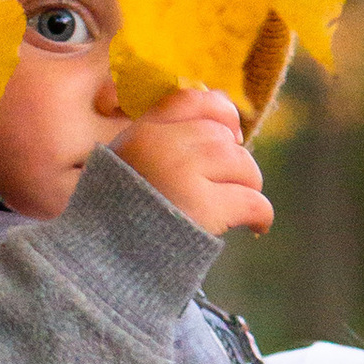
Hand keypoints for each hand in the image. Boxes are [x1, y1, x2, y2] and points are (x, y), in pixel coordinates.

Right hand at [117, 84, 272, 239]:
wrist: (103, 263)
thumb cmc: (121, 220)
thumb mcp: (129, 166)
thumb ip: (164, 142)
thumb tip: (229, 127)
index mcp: (143, 133)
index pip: (191, 99)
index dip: (221, 112)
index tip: (231, 136)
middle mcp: (163, 145)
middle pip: (223, 137)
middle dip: (235, 163)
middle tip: (229, 188)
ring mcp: (183, 174)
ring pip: (244, 165)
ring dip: (248, 187)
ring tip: (237, 209)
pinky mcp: (203, 207)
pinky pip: (253, 201)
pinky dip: (261, 215)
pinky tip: (255, 227)